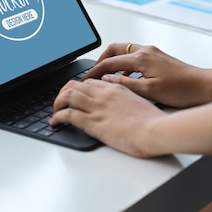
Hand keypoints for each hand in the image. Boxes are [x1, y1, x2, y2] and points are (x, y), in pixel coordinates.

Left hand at [50, 78, 166, 157]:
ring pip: (67, 96)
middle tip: (61, 101)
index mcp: (117, 88)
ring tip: (55, 110)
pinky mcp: (93, 122)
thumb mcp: (141, 103)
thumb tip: (124, 104)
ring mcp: (97, 107)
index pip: (91, 81)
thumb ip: (128, 99)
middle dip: (64, 92)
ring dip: (57, 103)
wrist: (156, 129)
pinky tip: (54, 122)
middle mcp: (104, 94)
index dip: (80, 86)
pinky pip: (68, 114)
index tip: (76, 93)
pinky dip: (57, 117)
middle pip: (75, 85)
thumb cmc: (153, 121)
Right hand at [84, 43, 211, 107]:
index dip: (94, 72)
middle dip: (101, 61)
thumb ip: (125, 83)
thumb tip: (107, 79)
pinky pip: (135, 56)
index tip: (85, 80)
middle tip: (93, 75)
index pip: (109, 62)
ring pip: (125, 51)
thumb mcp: (149, 91)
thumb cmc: (182, 90)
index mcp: (141, 57)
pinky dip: (125, 64)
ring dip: (113, 62)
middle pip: (115, 49)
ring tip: (106, 77)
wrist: (205, 87)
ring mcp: (153, 52)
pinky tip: (125, 78)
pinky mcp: (158, 57)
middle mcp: (146, 50)